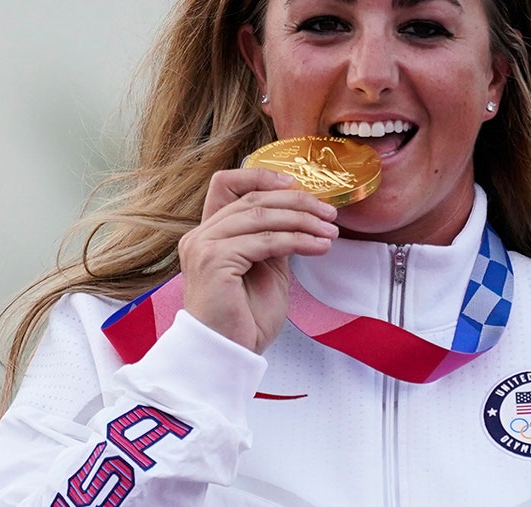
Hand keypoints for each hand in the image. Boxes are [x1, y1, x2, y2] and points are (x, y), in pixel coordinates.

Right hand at [176, 168, 337, 352]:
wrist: (228, 354)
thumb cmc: (245, 318)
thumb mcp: (266, 268)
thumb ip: (273, 238)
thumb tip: (301, 214)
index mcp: (208, 233)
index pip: (227, 184)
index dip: (262, 176)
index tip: (297, 184)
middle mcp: (200, 235)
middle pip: (253, 198)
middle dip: (297, 202)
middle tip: (329, 212)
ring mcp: (204, 246)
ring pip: (262, 215)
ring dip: (303, 220)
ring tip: (330, 231)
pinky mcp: (215, 261)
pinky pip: (266, 240)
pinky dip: (298, 240)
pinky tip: (319, 247)